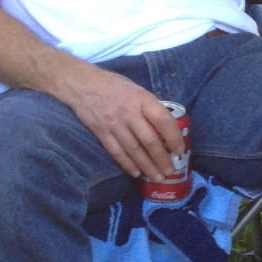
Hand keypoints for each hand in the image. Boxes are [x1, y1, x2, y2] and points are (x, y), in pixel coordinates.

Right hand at [60, 65, 186, 180]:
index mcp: (142, 99)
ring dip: (147, 166)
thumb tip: (167, 127)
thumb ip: (150, 107)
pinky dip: (127, 164)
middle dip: (161, 159)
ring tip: (157, 177)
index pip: (163, 120)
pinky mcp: (101, 132)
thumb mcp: (137, 90)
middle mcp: (129, 112)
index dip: (174, 137)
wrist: (81, 84)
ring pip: (133, 150)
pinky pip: (116, 152)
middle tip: (170, 172)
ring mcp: (113, 124)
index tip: (180, 150)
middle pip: (149, 140)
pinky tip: (136, 173)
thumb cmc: (114, 85)